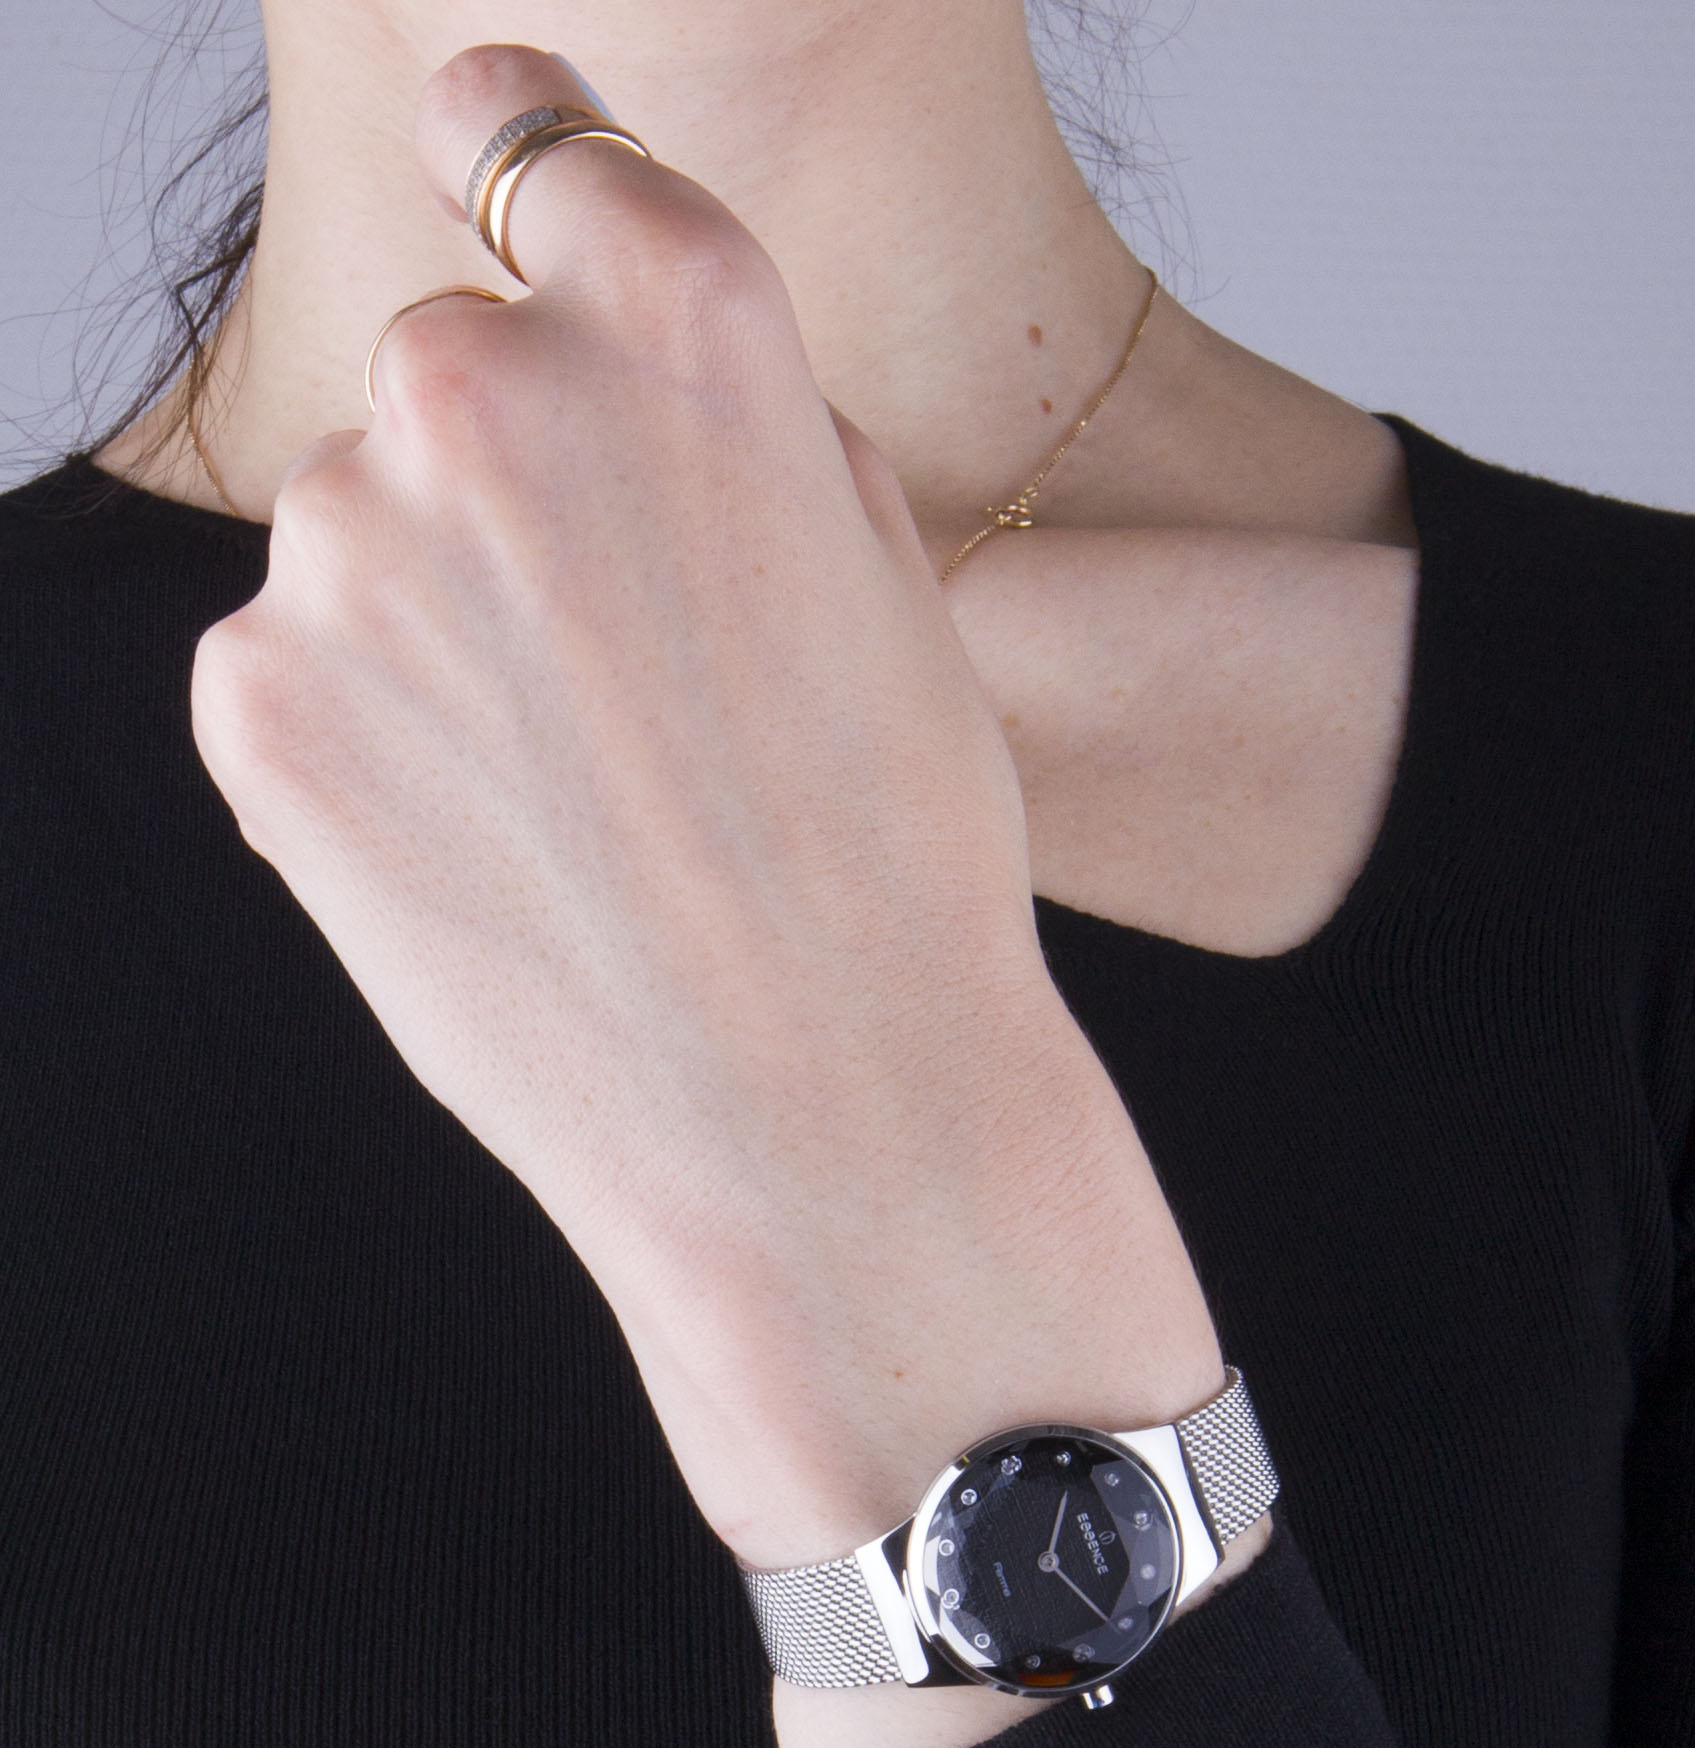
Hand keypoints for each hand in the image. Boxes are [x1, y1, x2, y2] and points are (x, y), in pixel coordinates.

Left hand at [190, 44, 1226, 1576]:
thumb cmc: (895, 870)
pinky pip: (300, 672)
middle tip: (628, 681)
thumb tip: (626, 387)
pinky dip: (371, 747)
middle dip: (515, 489)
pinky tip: (497, 861)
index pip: (526, 133)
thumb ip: (743, 425)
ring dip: (440, 631)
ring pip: (367, 538)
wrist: (820, 1125)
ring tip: (578, 807)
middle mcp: (485, 382)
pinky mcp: (256, 700)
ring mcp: (348, 546)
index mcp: (681, 312)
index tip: (488, 167)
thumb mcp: (888, 579)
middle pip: (449, 372)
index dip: (513, 157)